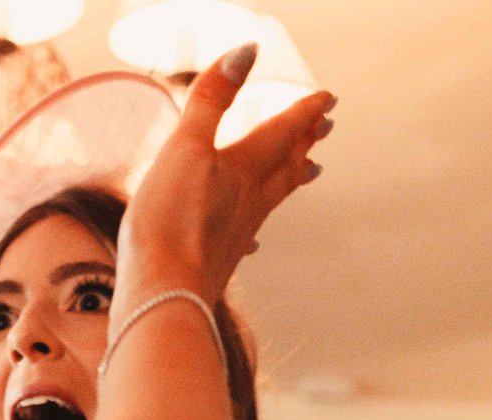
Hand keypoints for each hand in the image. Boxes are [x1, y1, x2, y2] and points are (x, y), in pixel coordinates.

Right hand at [119, 42, 333, 299]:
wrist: (164, 295)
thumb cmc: (170, 222)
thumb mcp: (185, 147)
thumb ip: (212, 100)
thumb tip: (246, 52)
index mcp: (243, 169)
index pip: (283, 132)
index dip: (305, 111)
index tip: (327, 99)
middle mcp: (249, 201)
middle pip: (285, 166)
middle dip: (304, 143)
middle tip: (324, 131)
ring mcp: (237, 233)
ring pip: (272, 199)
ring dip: (289, 180)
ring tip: (306, 172)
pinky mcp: (220, 260)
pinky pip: (247, 235)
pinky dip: (253, 226)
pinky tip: (252, 238)